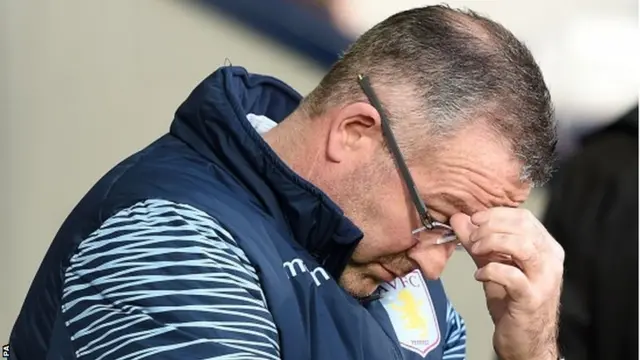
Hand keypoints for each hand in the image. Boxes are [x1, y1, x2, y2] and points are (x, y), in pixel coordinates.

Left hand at [450, 208, 563, 359]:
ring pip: (522, 245)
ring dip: (492, 243)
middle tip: (471, 238)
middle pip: (522, 227)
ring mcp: (544, 280)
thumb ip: (478, 242)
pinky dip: (491, 270)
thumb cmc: (513, 302)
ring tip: (475, 251)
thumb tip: (459, 218)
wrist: (525, 340)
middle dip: (490, 227)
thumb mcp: (494, 266)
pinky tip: (479, 275)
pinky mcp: (531, 298)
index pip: (524, 217)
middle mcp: (551, 260)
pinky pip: (512, 275)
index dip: (495, 214)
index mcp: (546, 248)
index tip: (474, 220)